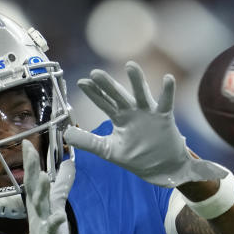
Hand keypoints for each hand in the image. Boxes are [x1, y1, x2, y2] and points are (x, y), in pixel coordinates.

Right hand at [23, 140, 96, 233]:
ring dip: (41, 191)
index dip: (30, 161)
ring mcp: (41, 224)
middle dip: (30, 169)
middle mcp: (36, 210)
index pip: (32, 177)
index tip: (26, 142)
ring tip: (44, 176)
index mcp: (37, 202)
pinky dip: (55, 222)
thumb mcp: (56, 204)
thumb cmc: (50, 230)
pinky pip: (52, 229)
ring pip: (40, 205)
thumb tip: (69, 163)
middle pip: (32, 187)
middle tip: (29, 151)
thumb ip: (62, 184)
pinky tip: (59, 216)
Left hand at [64, 61, 226, 187]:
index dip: (93, 93)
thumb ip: (88, 142)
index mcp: (119, 117)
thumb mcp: (108, 150)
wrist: (162, 168)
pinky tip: (168, 78)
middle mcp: (132, 111)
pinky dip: (168, 91)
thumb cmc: (137, 157)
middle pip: (118, 95)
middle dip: (107, 85)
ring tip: (130, 65)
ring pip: (141, 94)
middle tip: (95, 73)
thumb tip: (66, 135)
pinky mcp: (164, 118)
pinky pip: (166, 103)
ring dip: (137, 80)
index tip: (82, 82)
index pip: (104, 102)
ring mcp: (148, 113)